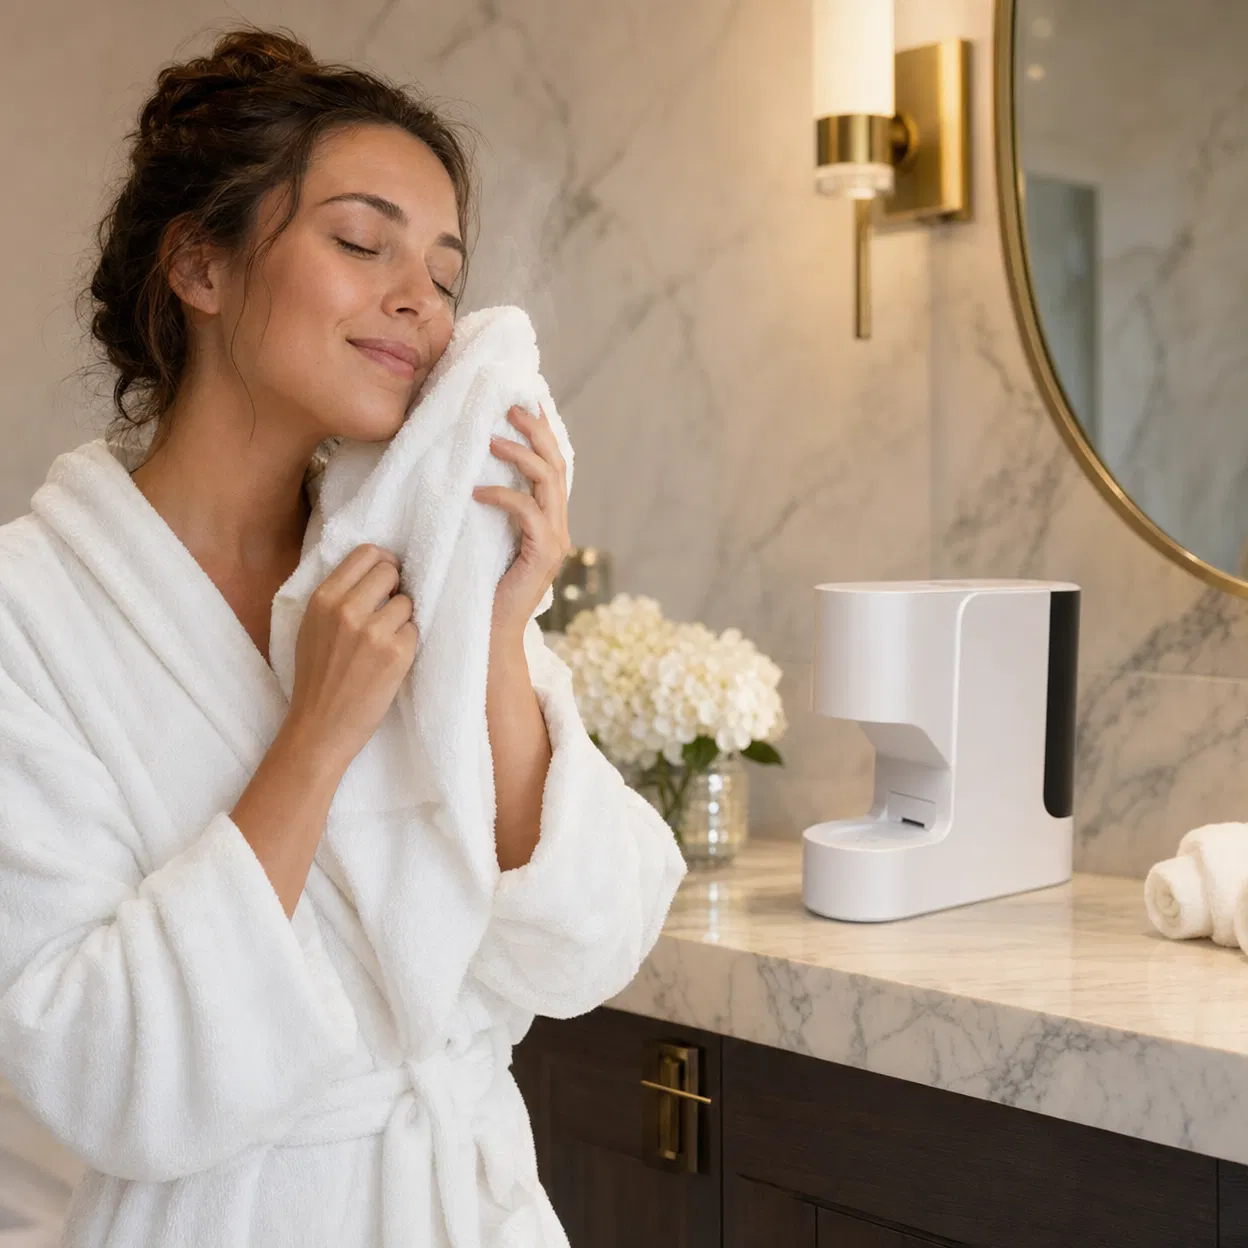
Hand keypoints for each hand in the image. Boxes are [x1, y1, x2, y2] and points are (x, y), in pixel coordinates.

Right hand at [285, 544, 418, 773]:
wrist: (319, 726)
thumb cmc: (316, 677)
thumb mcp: (311, 626)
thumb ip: (338, 597)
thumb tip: (376, 569)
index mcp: (323, 598)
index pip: (366, 553)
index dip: (383, 564)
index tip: (387, 579)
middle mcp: (347, 609)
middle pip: (391, 571)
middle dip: (395, 588)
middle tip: (388, 610)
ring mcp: (373, 631)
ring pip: (407, 602)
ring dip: (402, 619)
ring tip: (384, 641)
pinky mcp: (396, 653)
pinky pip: (415, 630)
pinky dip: (407, 643)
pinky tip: (389, 661)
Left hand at [473, 403, 570, 644]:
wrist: (488, 636)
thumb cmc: (479, 589)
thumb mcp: (483, 539)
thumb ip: (490, 512)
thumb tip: (469, 472)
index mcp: (548, 521)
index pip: (553, 466)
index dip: (543, 433)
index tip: (526, 402)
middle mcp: (559, 527)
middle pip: (557, 464)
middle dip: (536, 431)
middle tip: (509, 407)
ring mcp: (555, 541)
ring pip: (548, 482)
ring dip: (520, 454)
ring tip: (491, 437)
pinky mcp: (543, 556)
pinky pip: (528, 512)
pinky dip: (503, 495)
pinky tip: (477, 490)